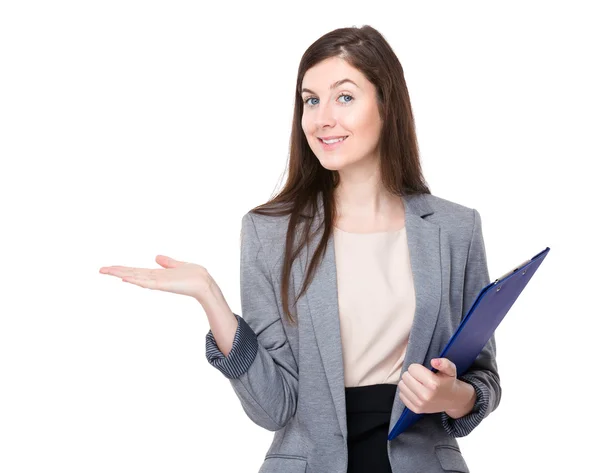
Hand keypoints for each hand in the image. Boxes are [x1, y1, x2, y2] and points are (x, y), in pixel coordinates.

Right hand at [99, 255, 219, 302]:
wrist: (205, 283)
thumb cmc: (194, 276)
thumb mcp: (178, 265)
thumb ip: (167, 262)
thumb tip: (156, 257)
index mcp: (157, 275)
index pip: (136, 271)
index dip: (123, 269)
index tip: (110, 268)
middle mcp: (154, 279)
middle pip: (131, 273)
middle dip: (116, 271)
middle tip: (100, 269)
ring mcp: (157, 282)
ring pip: (135, 277)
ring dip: (121, 273)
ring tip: (107, 271)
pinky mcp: (163, 285)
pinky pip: (146, 283)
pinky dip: (135, 280)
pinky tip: (125, 277)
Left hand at [398, 358, 464, 414]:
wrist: (452, 400)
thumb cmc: (448, 382)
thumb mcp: (450, 370)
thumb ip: (444, 363)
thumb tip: (433, 361)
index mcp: (433, 384)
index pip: (412, 368)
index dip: (417, 368)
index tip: (423, 371)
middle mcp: (426, 395)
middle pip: (405, 376)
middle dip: (411, 374)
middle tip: (420, 377)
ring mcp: (420, 404)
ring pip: (401, 385)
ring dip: (407, 382)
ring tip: (417, 383)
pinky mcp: (416, 409)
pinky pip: (401, 395)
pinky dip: (406, 391)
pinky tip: (415, 391)